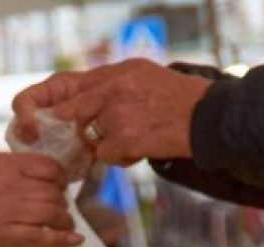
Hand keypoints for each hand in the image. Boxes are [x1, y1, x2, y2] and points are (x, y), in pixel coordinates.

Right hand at [0, 153, 80, 246]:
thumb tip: (31, 175)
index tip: (59, 183)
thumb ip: (10, 167)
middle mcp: (15, 186)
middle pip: (53, 193)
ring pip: (52, 214)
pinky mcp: (6, 235)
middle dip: (61, 200)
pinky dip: (62, 240)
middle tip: (59, 207)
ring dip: (64, 220)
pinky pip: (42, 238)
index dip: (60, 177)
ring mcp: (12, 211)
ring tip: (65, 223)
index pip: (49, 167)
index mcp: (9, 164)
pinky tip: (75, 240)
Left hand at [47, 60, 208, 165]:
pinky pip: (105, 155)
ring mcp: (118, 113)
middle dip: (82, 128)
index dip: (60, 103)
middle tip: (106, 134)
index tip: (55, 116)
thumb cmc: (180, 101)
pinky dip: (120, 158)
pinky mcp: (123, 138)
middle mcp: (115, 88)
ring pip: (91, 137)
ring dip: (109, 144)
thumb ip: (115, 85)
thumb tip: (85, 102)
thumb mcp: (146, 77)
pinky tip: (141, 150)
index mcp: (121, 71)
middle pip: (74, 112)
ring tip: (138, 138)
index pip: (74, 84)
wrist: (208, 118)